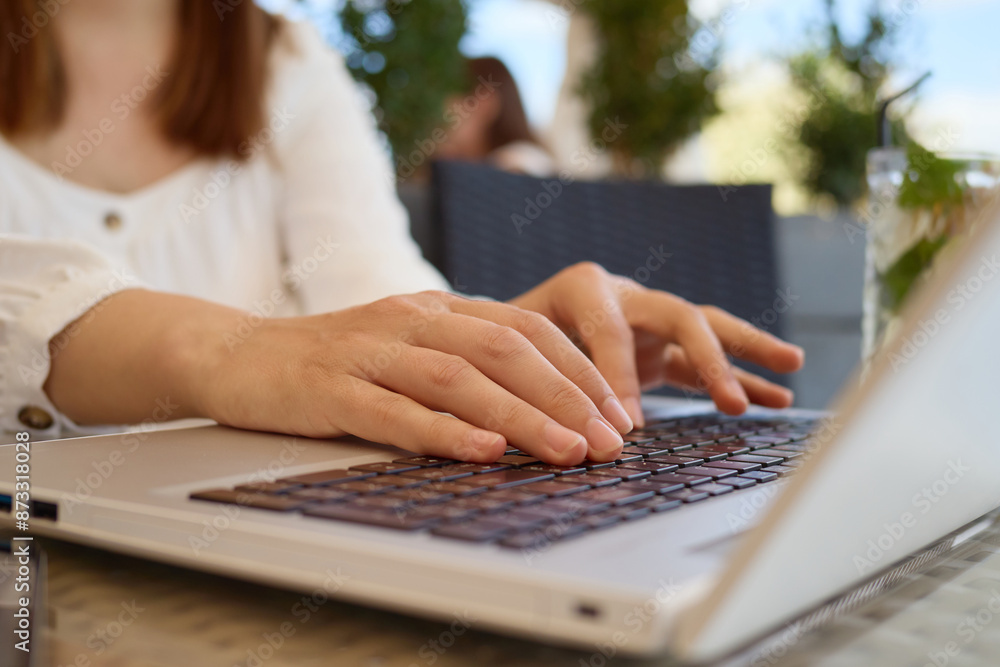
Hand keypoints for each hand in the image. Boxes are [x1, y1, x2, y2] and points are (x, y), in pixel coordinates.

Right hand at [196, 291, 634, 464]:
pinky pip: (393, 411)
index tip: (618, 415)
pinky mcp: (329, 390)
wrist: (237, 353)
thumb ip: (463, 365)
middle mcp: (409, 319)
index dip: (579, 371)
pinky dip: (442, 432)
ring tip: (567, 451)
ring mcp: (368, 351)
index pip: (525, 329)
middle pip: (504, 349)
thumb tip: (542, 407)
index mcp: (436, 308)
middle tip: (608, 442)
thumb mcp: (407, 348)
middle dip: (565, 396)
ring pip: (457, 378)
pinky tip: (483, 451)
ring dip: (520, 415)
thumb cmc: (334, 361)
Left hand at [508, 262, 804, 427]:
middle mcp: (624, 295)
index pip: (613, 328)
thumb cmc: (497, 338)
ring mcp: (647, 319)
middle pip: (680, 316)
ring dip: (748, 348)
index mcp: (583, 287)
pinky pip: (704, 359)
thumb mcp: (507, 348)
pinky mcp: (659, 345)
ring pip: (706, 328)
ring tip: (792, 363)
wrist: (495, 325)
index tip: (626, 424)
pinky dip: (739, 376)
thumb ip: (535, 374)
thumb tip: (572, 423)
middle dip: (710, 357)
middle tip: (730, 401)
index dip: (621, 375)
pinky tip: (777, 395)